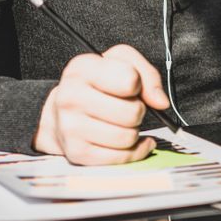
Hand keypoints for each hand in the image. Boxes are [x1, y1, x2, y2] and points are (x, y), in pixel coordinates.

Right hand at [33, 44, 170, 164]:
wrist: (60, 113)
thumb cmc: (96, 85)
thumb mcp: (120, 63)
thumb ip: (147, 75)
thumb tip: (161, 103)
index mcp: (82, 68)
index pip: (130, 79)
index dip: (138, 85)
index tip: (130, 87)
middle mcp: (71, 97)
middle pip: (133, 113)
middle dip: (138, 111)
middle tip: (126, 108)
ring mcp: (70, 127)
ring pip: (128, 137)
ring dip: (133, 131)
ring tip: (121, 123)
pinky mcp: (76, 153)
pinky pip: (122, 158)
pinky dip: (134, 151)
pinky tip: (129, 142)